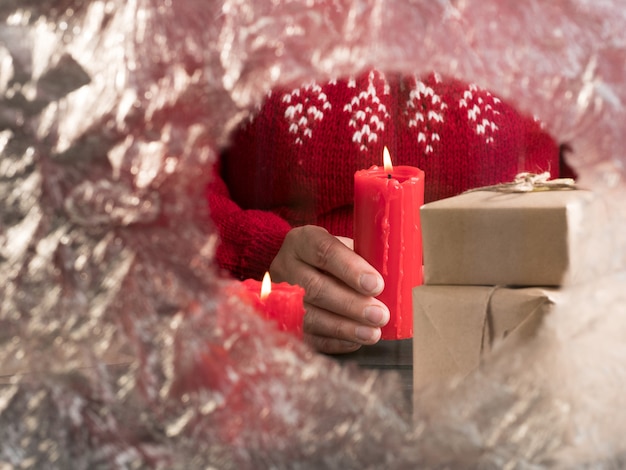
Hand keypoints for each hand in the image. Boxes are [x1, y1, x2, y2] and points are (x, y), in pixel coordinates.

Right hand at [269, 225, 388, 353]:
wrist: (299, 268)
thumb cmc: (334, 258)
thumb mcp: (348, 246)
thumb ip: (376, 258)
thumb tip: (417, 274)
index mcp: (303, 240)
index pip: (324, 251)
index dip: (350, 268)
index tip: (377, 285)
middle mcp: (286, 265)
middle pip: (314, 288)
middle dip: (350, 304)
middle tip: (380, 315)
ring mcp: (279, 295)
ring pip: (308, 315)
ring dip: (343, 327)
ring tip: (372, 333)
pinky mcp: (281, 320)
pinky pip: (305, 335)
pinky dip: (332, 341)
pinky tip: (354, 341)